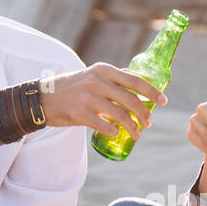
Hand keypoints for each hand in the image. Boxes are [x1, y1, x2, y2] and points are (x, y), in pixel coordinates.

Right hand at [38, 63, 166, 138]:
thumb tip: (137, 77)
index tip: (164, 101)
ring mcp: (88, 98)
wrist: (42, 99)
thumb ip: (113, 77)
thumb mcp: (92, 74)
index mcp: (103, 70)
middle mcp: (97, 81)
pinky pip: (105, 126)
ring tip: (137, 134)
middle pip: (131, 100)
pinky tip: (118, 134)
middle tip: (148, 123)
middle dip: (144, 114)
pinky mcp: (80, 114)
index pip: (135, 80)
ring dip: (132, 127)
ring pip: (120, 115)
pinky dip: (115, 132)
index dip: (152, 92)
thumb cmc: (72, 87)